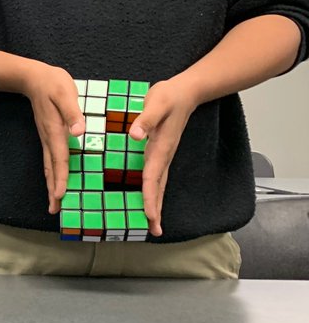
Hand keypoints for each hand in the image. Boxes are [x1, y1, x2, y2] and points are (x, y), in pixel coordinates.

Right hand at [21, 63, 84, 213]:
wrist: (33, 78)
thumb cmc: (52, 83)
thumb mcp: (64, 93)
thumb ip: (72, 112)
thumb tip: (79, 131)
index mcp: (55, 131)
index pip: (60, 159)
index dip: (61, 178)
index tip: (61, 195)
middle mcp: (49, 138)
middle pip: (51, 169)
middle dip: (53, 190)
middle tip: (54, 210)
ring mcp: (47, 138)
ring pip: (49, 167)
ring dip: (51, 185)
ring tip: (53, 202)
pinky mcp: (48, 136)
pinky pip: (50, 160)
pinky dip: (52, 174)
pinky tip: (55, 180)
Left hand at [129, 78, 197, 237]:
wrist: (186, 91)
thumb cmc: (169, 96)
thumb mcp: (156, 102)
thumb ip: (146, 118)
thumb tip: (135, 135)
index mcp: (160, 147)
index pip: (152, 177)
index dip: (149, 197)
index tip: (149, 215)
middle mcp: (163, 155)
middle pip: (158, 187)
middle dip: (156, 209)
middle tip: (155, 231)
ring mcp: (163, 154)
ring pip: (159, 184)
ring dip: (156, 204)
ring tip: (154, 224)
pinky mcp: (160, 151)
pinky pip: (156, 176)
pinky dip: (153, 191)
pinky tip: (149, 199)